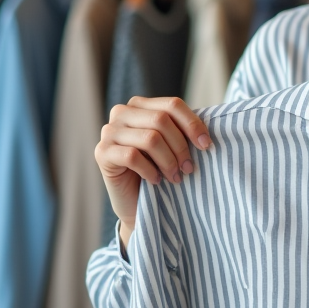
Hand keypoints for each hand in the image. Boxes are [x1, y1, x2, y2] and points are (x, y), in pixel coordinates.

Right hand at [95, 97, 210, 246]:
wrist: (137, 202)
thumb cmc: (158, 169)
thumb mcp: (172, 145)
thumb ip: (182, 129)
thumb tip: (207, 129)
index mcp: (139, 105)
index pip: (172, 105)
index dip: (193, 124)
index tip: (207, 145)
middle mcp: (121, 113)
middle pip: (162, 120)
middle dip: (181, 146)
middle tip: (189, 168)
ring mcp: (108, 132)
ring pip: (150, 139)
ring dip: (168, 161)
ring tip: (175, 177)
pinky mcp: (101, 153)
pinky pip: (133, 156)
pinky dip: (150, 170)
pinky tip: (155, 180)